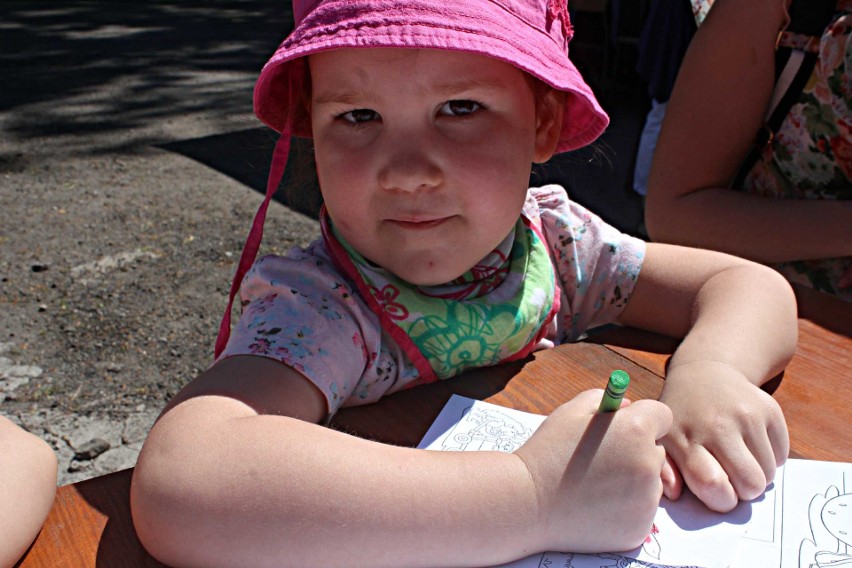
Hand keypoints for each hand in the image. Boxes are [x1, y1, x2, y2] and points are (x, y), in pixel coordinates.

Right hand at [514, 389, 671, 553]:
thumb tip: (628, 407)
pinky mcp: (640, 527)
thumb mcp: (570, 412)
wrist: (527, 503)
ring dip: (632, 481)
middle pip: (657, 451)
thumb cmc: (547, 453)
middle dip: (637, 451)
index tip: (624, 428)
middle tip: (602, 459)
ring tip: (595, 484)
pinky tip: (596, 505)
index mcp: (635, 429)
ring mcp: (646, 500)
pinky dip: (625, 508)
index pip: (662, 416)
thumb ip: (604, 400)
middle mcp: (648, 463)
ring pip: (651, 483)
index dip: (643, 419)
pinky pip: (641, 510)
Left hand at [659, 362, 788, 511]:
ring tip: (737, 456)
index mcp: (684, 438)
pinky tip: (749, 442)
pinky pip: (781, 455)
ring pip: (769, 473)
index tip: (718, 492)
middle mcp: (716, 425)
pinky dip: (769, 458)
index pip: (713, 484)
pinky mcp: (769, 409)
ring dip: (757, 473)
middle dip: (743, 491)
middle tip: (731, 476)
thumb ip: (665, 471)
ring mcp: (746, 415)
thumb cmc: (682, 418)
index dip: (721, 500)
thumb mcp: (663, 440)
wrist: (704, 373)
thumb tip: (674, 493)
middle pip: (750, 484)